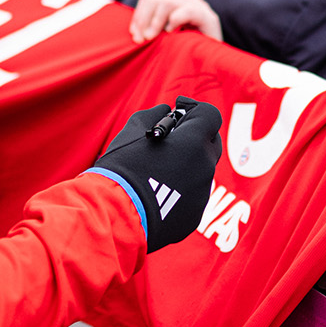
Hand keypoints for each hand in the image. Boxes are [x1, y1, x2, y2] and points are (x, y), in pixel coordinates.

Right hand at [89, 97, 222, 251]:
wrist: (114, 214)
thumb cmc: (121, 168)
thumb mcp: (133, 130)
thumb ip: (155, 115)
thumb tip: (166, 112)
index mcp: (194, 142)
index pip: (210, 116)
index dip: (195, 110)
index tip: (179, 111)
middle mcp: (205, 167)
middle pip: (211, 143)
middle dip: (196, 136)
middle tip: (174, 138)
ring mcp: (202, 194)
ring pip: (201, 172)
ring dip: (187, 165)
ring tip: (159, 169)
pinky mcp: (194, 216)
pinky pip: (192, 195)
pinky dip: (180, 190)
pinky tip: (157, 193)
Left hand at [129, 0, 221, 43]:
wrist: (214, 61)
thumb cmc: (187, 51)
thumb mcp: (165, 38)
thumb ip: (152, 30)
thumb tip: (134, 33)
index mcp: (173, 0)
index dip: (138, 15)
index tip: (135, 36)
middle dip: (144, 20)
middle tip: (142, 40)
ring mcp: (198, 6)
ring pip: (168, 3)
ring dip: (156, 22)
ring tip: (153, 38)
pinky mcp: (208, 18)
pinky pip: (188, 11)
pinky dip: (175, 21)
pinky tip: (172, 34)